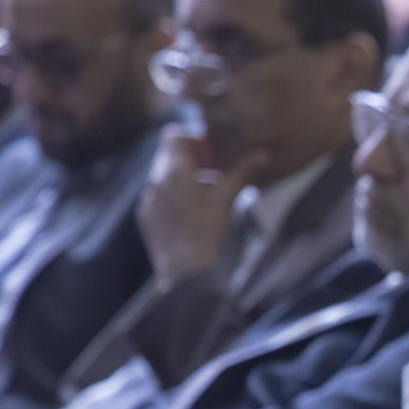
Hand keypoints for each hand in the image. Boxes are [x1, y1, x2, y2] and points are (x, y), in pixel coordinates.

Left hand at [136, 126, 269, 282]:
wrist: (185, 274)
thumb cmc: (209, 233)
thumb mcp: (227, 200)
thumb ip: (241, 172)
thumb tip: (263, 153)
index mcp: (173, 171)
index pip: (173, 135)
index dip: (193, 141)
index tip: (211, 157)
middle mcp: (154, 181)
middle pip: (169, 156)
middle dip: (192, 162)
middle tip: (214, 177)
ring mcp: (148, 200)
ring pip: (164, 177)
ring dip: (184, 181)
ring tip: (205, 201)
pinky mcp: (146, 218)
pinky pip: (158, 198)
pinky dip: (174, 200)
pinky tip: (191, 218)